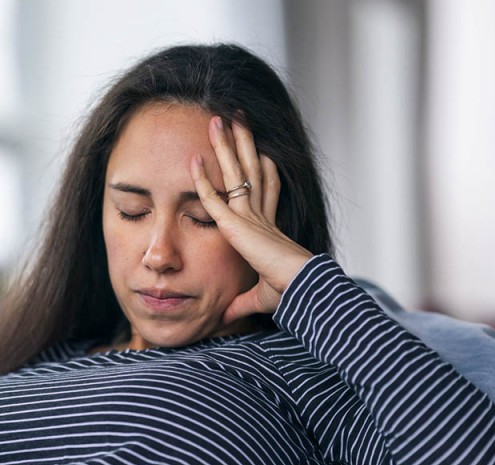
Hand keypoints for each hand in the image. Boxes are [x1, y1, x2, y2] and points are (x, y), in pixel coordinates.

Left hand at [190, 116, 312, 321]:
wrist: (300, 291)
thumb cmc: (289, 294)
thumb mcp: (259, 297)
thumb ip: (241, 303)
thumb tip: (226, 317)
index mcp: (269, 228)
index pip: (265, 190)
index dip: (264, 169)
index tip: (260, 151)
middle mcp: (261, 215)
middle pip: (251, 170)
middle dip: (243, 143)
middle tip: (236, 118)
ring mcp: (251, 216)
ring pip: (235, 172)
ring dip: (226, 144)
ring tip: (218, 118)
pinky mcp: (238, 225)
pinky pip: (214, 196)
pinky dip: (203, 178)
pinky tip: (194, 159)